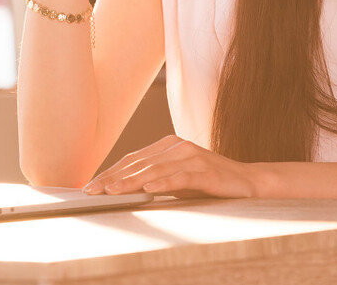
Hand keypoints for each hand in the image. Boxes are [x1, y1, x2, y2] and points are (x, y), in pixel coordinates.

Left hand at [82, 135, 258, 198]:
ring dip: (131, 182)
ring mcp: (192, 156)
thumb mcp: (176, 180)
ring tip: (112, 191)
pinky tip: (149, 190)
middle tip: (92, 191)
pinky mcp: (205, 170)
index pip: (132, 159)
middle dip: (113, 178)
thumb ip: (153, 180)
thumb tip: (119, 190)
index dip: (110, 172)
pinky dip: (163, 183)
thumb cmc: (207, 184)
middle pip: (138, 163)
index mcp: (167, 145)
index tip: (89, 186)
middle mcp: (177, 146)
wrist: (247, 182)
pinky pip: (180, 177)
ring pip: (155, 170)